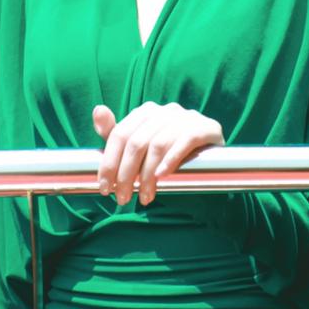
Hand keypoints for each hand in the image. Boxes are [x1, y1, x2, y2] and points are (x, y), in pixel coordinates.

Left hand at [92, 101, 223, 205]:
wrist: (211, 157)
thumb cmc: (169, 151)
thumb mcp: (140, 145)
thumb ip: (116, 133)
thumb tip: (98, 110)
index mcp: (146, 111)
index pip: (120, 134)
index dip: (109, 162)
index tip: (104, 188)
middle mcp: (165, 110)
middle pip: (137, 142)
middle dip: (126, 174)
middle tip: (123, 198)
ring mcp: (186, 117)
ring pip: (158, 145)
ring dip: (147, 175)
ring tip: (145, 197)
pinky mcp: (205, 127)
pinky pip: (185, 141)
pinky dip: (170, 160)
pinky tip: (162, 178)